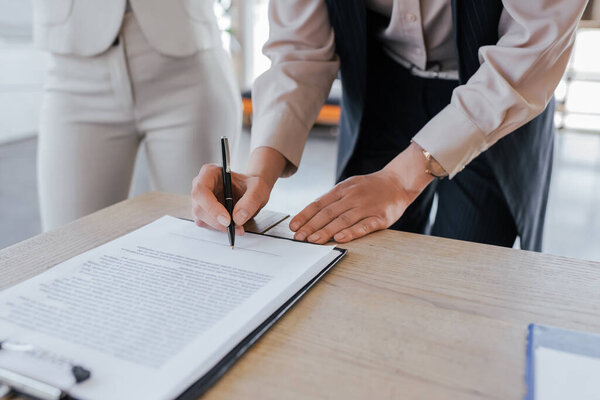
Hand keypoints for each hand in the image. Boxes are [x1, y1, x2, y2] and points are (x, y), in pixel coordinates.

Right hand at [190, 147, 287, 232]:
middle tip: (235, 227)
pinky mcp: (202, 212)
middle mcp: (201, 185)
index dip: (211, 207)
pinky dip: (219, 228)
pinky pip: (205, 224)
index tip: (227, 220)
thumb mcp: (258, 188)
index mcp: (210, 172)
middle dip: (217, 221)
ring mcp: (200, 200)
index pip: (201, 190)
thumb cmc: (251, 185)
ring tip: (238, 227)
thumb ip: (251, 200)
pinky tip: (232, 226)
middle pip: (199, 207)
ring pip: (200, 218)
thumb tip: (237, 217)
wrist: (251, 192)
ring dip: (219, 226)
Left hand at [289, 142, 433, 243]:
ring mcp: (366, 207)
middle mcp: (352, 197)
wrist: (399, 182)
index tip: (293, 226)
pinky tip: (339, 238)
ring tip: (313, 240)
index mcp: (342, 190)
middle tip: (299, 237)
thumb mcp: (348, 187)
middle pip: (328, 213)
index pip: (319, 204)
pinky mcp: (381, 218)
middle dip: (311, 226)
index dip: (305, 215)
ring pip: (343, 220)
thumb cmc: (370, 188)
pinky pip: (364, 226)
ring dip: (326, 231)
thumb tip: (311, 216)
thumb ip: (332, 200)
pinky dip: (351, 232)